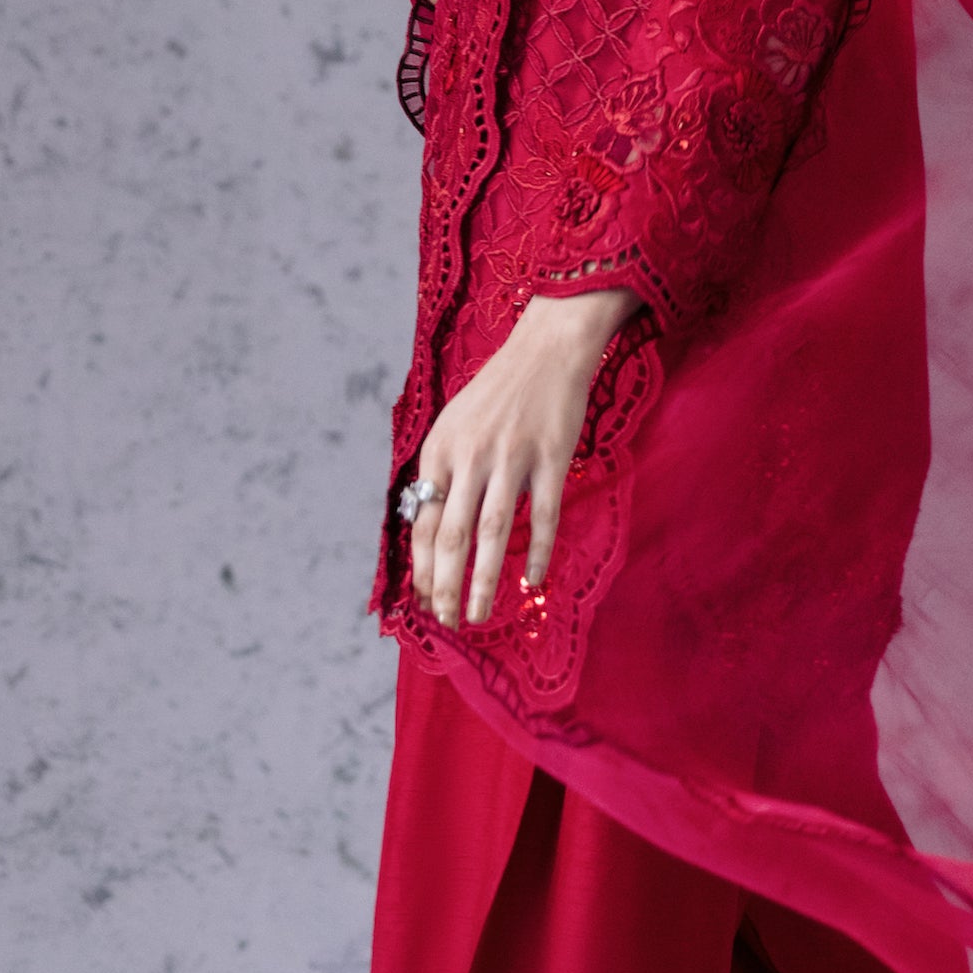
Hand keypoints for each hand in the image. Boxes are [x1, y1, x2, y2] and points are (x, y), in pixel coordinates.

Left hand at [403, 288, 641, 624]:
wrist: (546, 350)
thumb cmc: (498, 392)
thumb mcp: (453, 425)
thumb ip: (442, 473)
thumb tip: (428, 529)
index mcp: (439, 450)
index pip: (421, 522)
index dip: (422, 568)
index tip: (424, 601)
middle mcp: (469, 456)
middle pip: (450, 536)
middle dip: (444, 586)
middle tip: (446, 622)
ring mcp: (510, 458)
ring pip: (490, 533)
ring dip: (482, 581)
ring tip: (477, 615)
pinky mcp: (550, 458)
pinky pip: (541, 515)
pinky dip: (536, 552)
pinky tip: (532, 581)